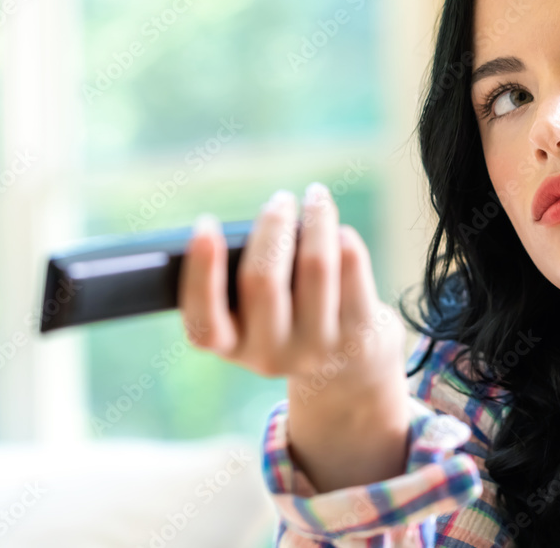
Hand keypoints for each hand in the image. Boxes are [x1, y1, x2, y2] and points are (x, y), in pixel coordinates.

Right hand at [178, 183, 407, 405]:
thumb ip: (245, 277)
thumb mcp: (255, 311)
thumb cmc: (287, 313)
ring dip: (316, 220)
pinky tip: (338, 231)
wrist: (348, 362)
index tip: (206, 225)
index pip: (204, 321)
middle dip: (272, 227)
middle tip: (280, 200)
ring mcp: (316, 348)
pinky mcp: (357, 334)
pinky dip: (344, 240)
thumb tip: (267, 223)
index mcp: (231, 346)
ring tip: (315, 198)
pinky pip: (351, 269)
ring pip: (315, 266)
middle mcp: (271, 354)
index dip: (201, 272)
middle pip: (263, 280)